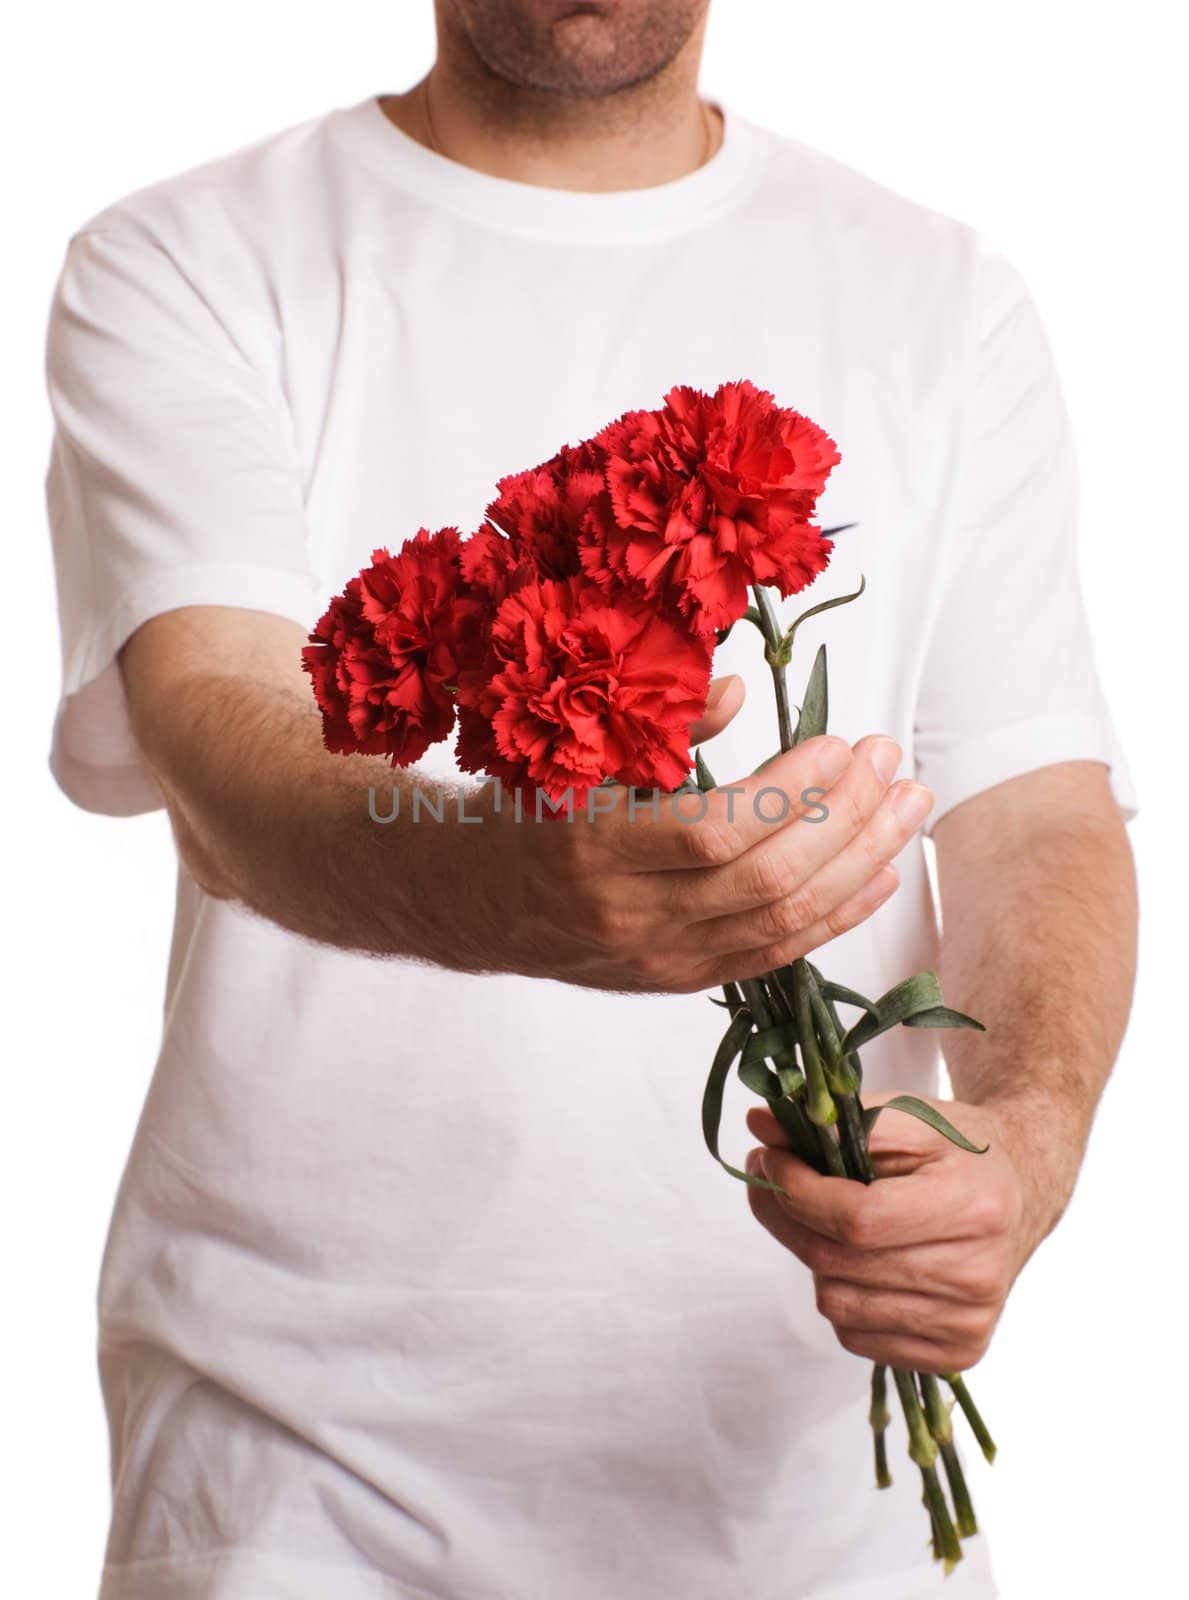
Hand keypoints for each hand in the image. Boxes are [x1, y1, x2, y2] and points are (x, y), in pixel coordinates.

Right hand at [459, 675, 934, 992]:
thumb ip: (654, 729)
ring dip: (859, 862)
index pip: (714, 830)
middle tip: (888, 760)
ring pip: (782, 923)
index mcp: (591, 849)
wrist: (473, 903)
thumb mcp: (570, 755)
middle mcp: (627, 916)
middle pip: (764, 880)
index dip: (789, 791)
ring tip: (907, 806)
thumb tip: (738, 692)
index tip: (837, 743)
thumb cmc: (523, 811)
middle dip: (844, 818)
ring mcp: (657, 959)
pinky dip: (837, 915)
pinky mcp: (679, 981)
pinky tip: (880, 872)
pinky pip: (775, 956)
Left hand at [743, 1093, 1039, 1372]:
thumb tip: (760, 1125)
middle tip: (772, 1179)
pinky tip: (858, 1259)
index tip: (769, 1158)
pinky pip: (857, 1337)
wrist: (1024, 1191)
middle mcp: (978, 1275)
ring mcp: (969, 1323)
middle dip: (788, 1217)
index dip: (799, 1191)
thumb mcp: (908, 1116)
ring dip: (813, 1257)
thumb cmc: (961, 1150)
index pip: (859, 1220)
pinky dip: (841, 1295)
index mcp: (974, 1208)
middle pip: (840, 1263)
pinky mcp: (957, 1353)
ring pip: (838, 1304)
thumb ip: (836, 1122)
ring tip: (822, 1220)